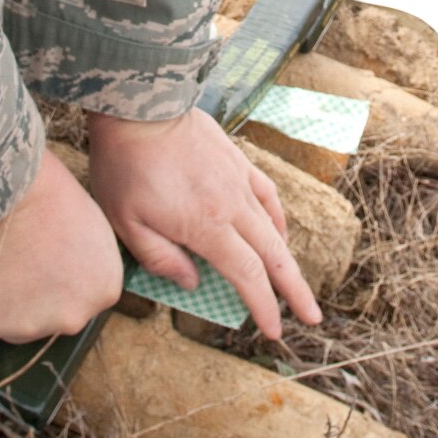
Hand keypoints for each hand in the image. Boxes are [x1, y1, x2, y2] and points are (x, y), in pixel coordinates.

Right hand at [0, 149, 122, 341]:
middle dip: (42, 294)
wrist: (3, 191)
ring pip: (19, 321)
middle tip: (24, 258)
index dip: (67, 275)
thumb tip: (76, 274)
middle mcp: (72, 318)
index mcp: (104, 291)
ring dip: (11, 301)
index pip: (88, 295)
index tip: (51, 254)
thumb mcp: (94, 228)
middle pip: (55, 314)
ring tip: (1, 260)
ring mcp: (30, 326)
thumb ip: (91, 265)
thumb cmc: (49, 194)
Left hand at [87, 110, 321, 340]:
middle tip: (312, 317)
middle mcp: (232, 206)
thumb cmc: (125, 166)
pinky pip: (267, 195)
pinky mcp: (237, 161)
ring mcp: (238, 181)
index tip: (273, 331)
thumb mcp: (126, 222)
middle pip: (274, 256)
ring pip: (274, 227)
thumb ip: (160, 259)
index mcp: (206, 226)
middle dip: (295, 290)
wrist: (139, 107)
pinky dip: (278, 218)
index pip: (247, 276)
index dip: (262, 306)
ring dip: (287, 258)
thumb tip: (192, 282)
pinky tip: (277, 230)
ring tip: (293, 281)